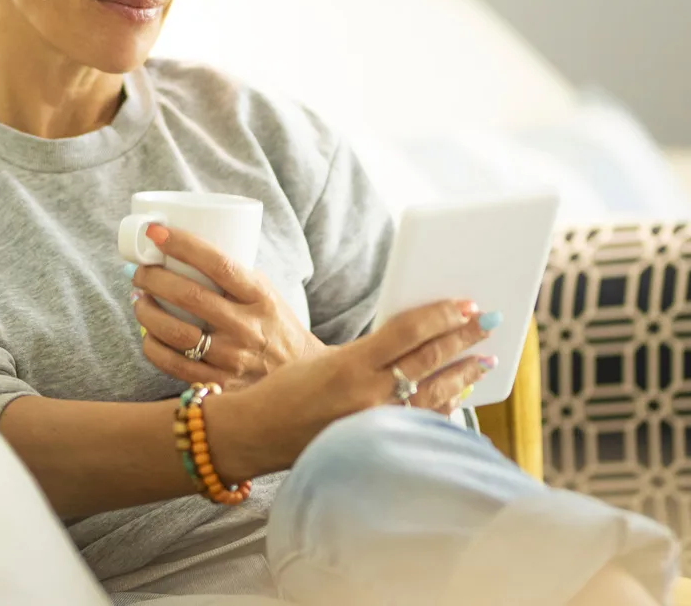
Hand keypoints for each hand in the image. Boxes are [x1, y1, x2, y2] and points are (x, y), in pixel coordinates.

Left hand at [130, 223, 322, 389]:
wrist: (300, 374)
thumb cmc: (274, 323)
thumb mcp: (264, 291)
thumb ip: (232, 275)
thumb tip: (181, 253)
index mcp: (259, 296)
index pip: (218, 264)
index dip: (183, 245)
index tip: (157, 232)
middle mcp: (247, 327)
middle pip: (189, 297)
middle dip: (154, 278)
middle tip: (141, 271)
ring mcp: (233, 359)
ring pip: (175, 333)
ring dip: (147, 312)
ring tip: (140, 299)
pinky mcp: (220, 385)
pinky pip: (173, 365)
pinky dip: (152, 345)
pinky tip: (147, 333)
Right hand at [209, 298, 497, 481]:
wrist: (258, 433)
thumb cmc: (284, 389)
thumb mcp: (323, 357)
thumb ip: (369, 351)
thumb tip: (412, 337)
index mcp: (350, 365)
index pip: (409, 332)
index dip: (442, 316)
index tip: (466, 304)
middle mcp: (368, 396)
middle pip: (429, 360)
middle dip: (464, 338)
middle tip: (489, 321)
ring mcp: (376, 424)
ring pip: (435, 394)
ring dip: (464, 373)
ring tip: (484, 358)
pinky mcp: (378, 444)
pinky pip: (423, 422)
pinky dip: (445, 405)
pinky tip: (458, 394)